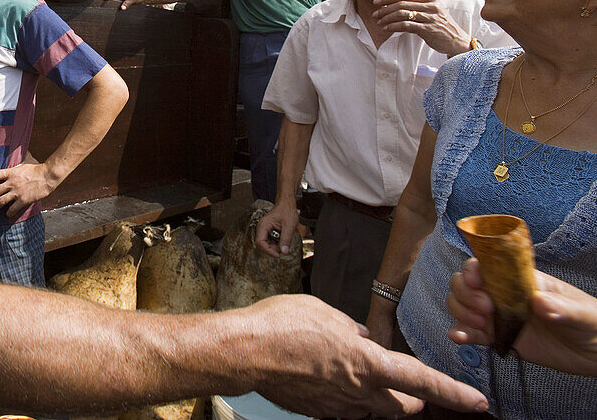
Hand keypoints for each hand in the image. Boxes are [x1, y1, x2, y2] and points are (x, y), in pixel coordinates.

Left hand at [0, 161, 57, 217]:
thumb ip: (18, 159)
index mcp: (11, 172)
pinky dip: (8, 213)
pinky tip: (6, 215)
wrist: (48, 176)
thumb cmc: (37, 168)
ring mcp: (17, 192)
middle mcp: (11, 183)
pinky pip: (12, 209)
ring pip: (0, 202)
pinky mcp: (23, 200)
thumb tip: (19, 151)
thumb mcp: (25, 161)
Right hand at [245, 294, 487, 416]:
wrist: (244, 352)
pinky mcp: (315, 412)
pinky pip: (343, 409)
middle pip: (402, 407)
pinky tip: (330, 378)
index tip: (478, 401)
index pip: (423, 382)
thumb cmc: (282, 324)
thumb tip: (362, 338)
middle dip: (412, 400)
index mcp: (369, 364)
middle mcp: (358, 392)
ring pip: (372, 411)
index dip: (454, 393)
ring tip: (363, 376)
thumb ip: (351, 328)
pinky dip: (347, 397)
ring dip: (378, 399)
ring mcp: (336, 407)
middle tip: (411, 388)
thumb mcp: (325, 312)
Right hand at [253, 199, 298, 256]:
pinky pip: (269, 241)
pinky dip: (276, 243)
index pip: (260, 242)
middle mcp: (262, 228)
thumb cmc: (287, 210)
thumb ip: (286, 239)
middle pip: (262, 244)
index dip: (268, 250)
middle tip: (282, 249)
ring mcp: (264, 229)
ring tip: (283, 243)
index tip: (277, 254)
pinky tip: (282, 239)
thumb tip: (284, 251)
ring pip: (266, 244)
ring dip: (274, 246)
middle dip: (272, 249)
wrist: (287, 204)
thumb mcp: (289, 226)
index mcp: (264, 225)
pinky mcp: (268, 231)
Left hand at [371, 0, 470, 55]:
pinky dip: (394, 26)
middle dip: (385, 8)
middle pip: (402, 4)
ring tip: (379, 22)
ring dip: (388, 18)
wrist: (457, 40)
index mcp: (430, 0)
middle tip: (375, 14)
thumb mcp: (431, 13)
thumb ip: (416, 8)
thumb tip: (395, 4)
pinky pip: (407, 25)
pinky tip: (387, 28)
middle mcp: (431, 6)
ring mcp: (430, 17)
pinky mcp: (429, 29)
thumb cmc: (441, 27)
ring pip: (403, 14)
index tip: (377, 1)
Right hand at [448, 258, 596, 375]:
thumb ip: (562, 306)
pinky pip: (470, 333)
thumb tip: (540, 302)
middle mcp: (504, 295)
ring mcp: (498, 316)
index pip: (486, 265)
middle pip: (465, 283)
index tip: (477, 283)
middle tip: (487, 310)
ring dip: (461, 312)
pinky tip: (460, 338)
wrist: (595, 354)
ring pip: (461, 305)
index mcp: (521, 281)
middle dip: (466, 294)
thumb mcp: (582, 312)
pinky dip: (460, 333)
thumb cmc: (591, 323)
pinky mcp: (497, 338)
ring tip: (482, 325)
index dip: (474, 270)